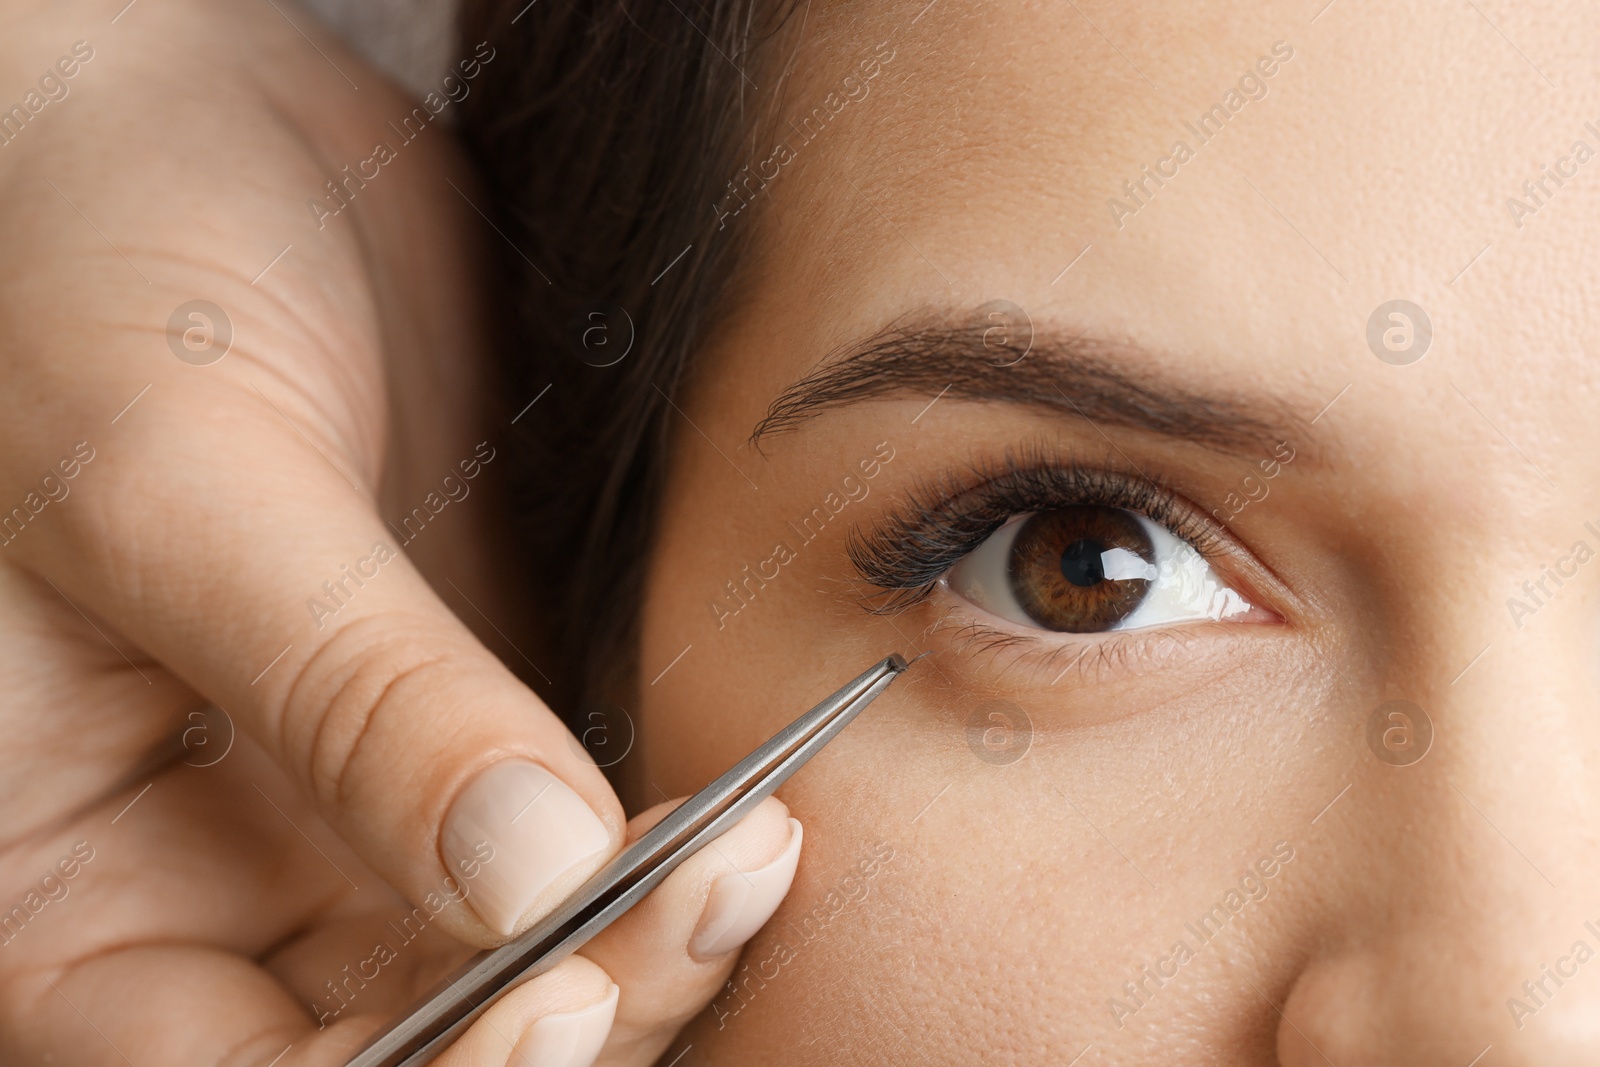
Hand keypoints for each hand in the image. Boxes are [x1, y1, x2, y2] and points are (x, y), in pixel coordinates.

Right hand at [0, 1, 797, 1062]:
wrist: (173, 140)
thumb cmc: (78, 278)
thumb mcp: (175, 484)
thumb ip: (346, 692)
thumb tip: (526, 883)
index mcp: (65, 890)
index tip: (565, 995)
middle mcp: (211, 884)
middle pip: (416, 1042)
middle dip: (580, 1008)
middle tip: (711, 894)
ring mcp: (359, 806)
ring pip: (526, 961)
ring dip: (651, 938)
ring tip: (759, 848)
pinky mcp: (470, 718)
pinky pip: (583, 841)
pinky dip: (667, 848)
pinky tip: (749, 806)